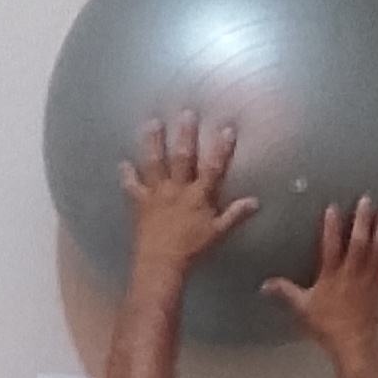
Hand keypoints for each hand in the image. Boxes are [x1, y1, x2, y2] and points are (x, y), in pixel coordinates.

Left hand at [120, 113, 257, 282]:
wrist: (161, 264)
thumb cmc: (192, 250)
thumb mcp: (218, 233)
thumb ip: (235, 215)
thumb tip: (255, 202)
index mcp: (199, 196)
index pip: (213, 167)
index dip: (221, 148)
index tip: (226, 128)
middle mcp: (177, 189)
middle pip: (182, 157)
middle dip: (185, 134)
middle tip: (185, 113)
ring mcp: (156, 194)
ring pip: (155, 163)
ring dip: (153, 142)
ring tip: (152, 123)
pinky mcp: (139, 204)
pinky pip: (131, 186)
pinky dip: (127, 174)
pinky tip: (122, 162)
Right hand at [262, 195, 377, 356]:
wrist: (354, 343)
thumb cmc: (326, 325)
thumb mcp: (302, 308)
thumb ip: (285, 292)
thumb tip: (264, 284)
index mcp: (331, 275)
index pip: (330, 246)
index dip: (331, 226)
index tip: (332, 207)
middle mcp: (351, 272)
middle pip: (359, 242)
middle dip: (362, 219)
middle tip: (367, 199)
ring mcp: (368, 278)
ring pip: (376, 248)